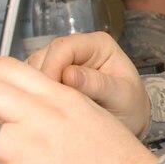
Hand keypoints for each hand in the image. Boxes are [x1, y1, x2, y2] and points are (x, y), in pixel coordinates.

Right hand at [22, 33, 150, 136]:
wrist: (129, 119)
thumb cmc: (130, 105)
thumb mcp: (121, 96)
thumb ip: (98, 84)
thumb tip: (69, 75)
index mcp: (98, 44)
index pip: (64, 47)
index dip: (52, 67)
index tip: (50, 92)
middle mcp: (78, 48)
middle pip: (45, 55)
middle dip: (42, 81)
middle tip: (47, 106)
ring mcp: (63, 61)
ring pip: (34, 67)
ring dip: (36, 88)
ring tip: (49, 111)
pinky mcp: (52, 75)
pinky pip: (34, 81)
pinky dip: (36, 94)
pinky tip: (46, 109)